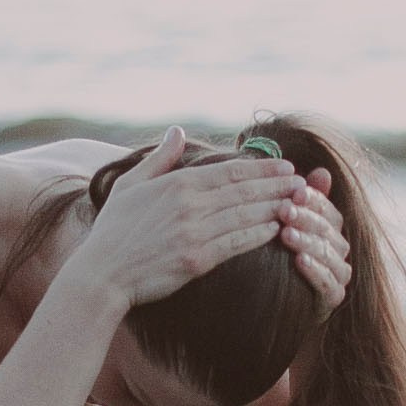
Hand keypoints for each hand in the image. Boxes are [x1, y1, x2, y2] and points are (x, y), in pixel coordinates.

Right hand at [80, 127, 304, 312]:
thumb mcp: (130, 185)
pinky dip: (260, 234)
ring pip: (246, 216)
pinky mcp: (197, 260)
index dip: (261, 168)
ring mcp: (194, 233)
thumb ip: (160, 158)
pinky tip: (277, 229)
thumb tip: (178, 130)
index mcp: (176, 184)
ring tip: (299, 203)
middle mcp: (189, 205)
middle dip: (278, 186)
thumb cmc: (113, 231)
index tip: (284, 167)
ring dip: (276, 208)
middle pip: (244, 191)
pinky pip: (237, 243)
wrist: (102, 274)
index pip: (229, 171)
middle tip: (303, 183)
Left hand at [277, 167, 350, 315]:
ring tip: (286, 234)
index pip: (328, 209)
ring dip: (308, 242)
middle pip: (328, 229)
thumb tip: (323, 170)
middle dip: (306, 218)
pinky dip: (315, 271)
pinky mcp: (333, 298)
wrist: (270, 305)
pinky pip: (328, 282)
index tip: (294, 191)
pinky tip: (299, 261)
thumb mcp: (286, 226)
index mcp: (330, 229)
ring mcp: (339, 274)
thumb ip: (301, 201)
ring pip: (328, 253)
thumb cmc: (277, 259)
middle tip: (285, 210)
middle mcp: (339, 249)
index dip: (313, 199)